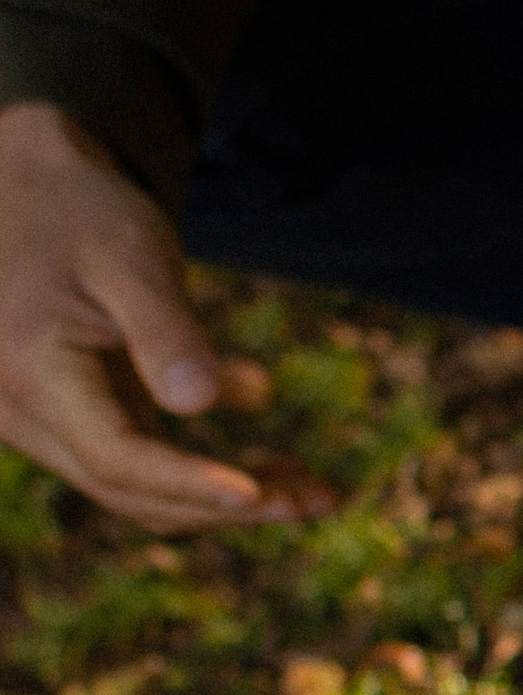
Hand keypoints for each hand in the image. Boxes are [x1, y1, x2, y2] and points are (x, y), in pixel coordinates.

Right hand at [0, 100, 288, 527]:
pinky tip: (283, 457)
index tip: (259, 495)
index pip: (116, 457)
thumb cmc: (80, 209)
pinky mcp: (76, 418)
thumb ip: (163, 328)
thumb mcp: (128, 255)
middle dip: (228, 506)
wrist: (27, 187)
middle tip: (321, 500)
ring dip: (226, 498)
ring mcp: (46, 424)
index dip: (188, 483)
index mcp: (32, 373)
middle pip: (132, 492)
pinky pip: (142, 462)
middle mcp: (26, 414)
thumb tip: (200, 404)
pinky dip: (206, 469)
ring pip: (140, 490)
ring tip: (316, 491)